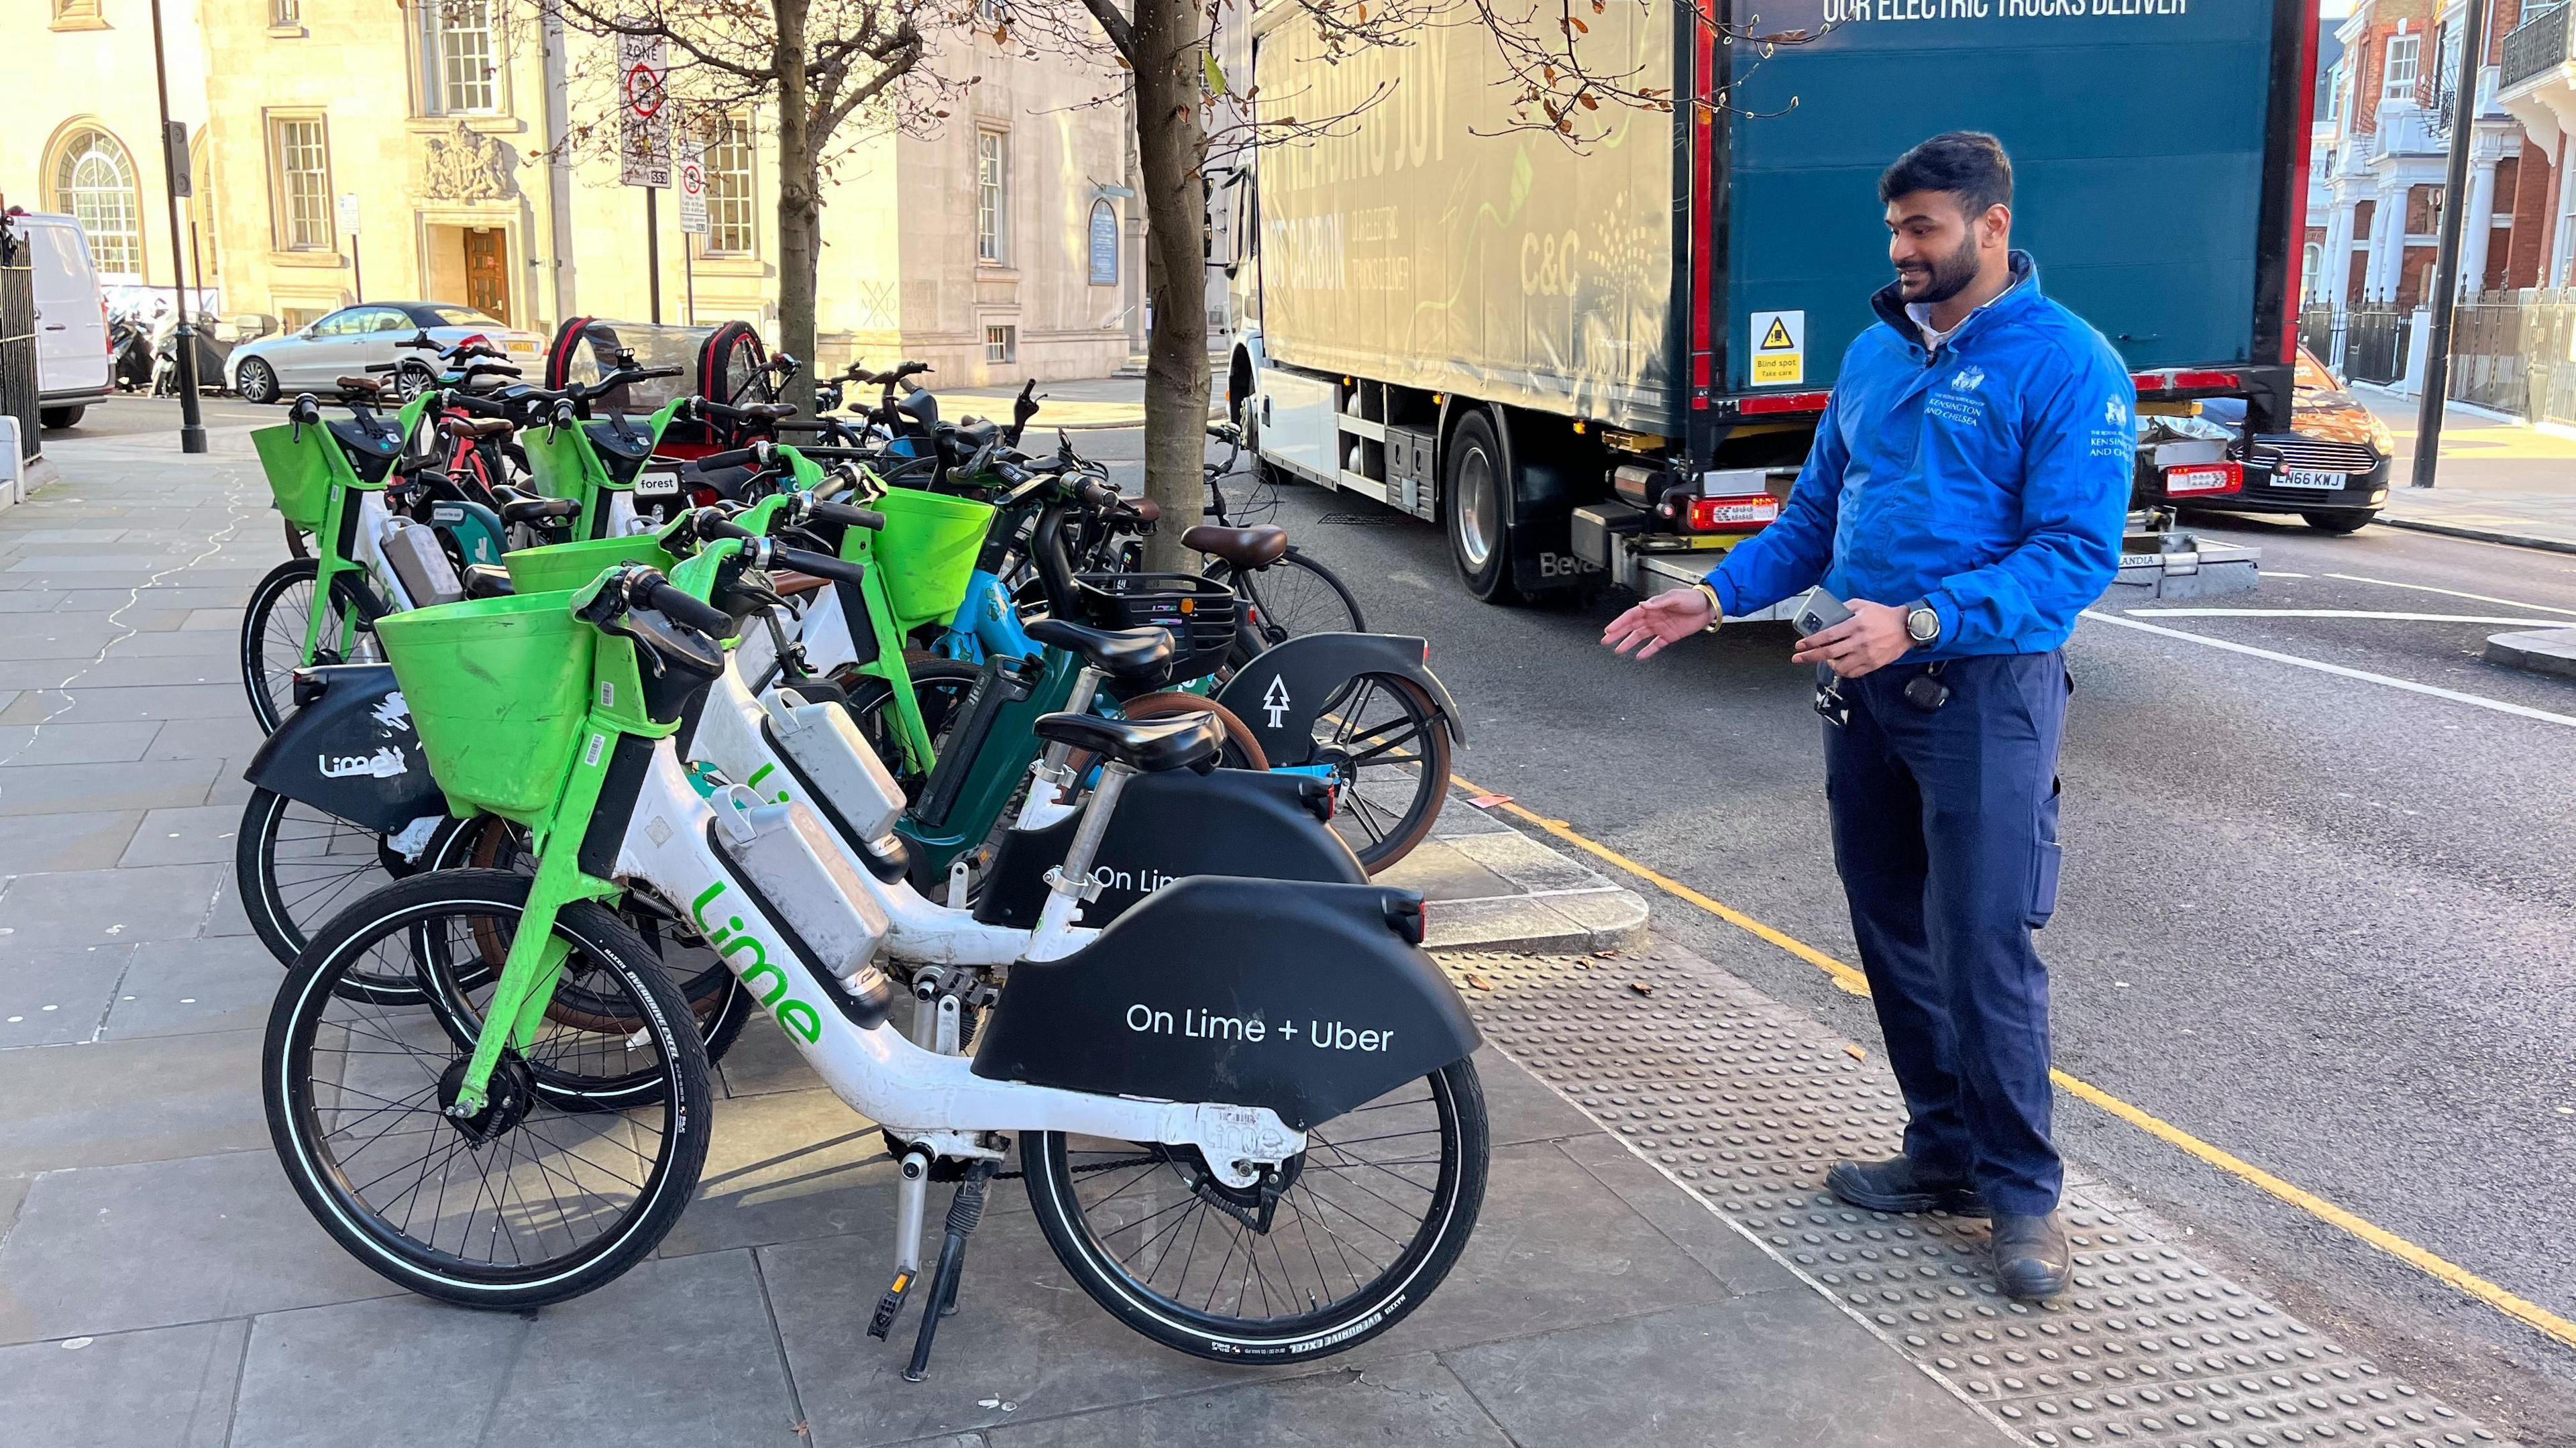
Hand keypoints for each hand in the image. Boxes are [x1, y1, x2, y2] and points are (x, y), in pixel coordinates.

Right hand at [1601, 589, 1714, 659]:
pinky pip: (1655, 645)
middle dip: (1618, 633)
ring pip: (1640, 636)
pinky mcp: (1669, 636)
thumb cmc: (1692, 599)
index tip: (1609, 630)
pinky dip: (1647, 650)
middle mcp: (1654, 617)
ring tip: (1618, 649)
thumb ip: (1659, 602)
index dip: (1619, 623)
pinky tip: (1639, 656)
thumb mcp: (1675, 597)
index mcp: (1652, 607)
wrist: (1708, 607)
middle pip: (1632, 626)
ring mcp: (1660, 627)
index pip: (1631, 616)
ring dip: (1629, 642)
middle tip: (1606, 640)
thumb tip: (1644, 604)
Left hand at [1790, 599, 1912, 677]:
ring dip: (1828, 665)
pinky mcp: (1873, 664)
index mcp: (1855, 625)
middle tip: (1797, 658)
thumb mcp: (1863, 605)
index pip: (1827, 636)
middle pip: (1828, 653)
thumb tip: (1830, 615)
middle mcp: (1859, 642)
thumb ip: (1845, 608)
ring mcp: (1866, 655)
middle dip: (1809, 656)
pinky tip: (1840, 665)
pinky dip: (1843, 671)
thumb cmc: (1884, 615)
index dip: (1811, 642)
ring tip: (1826, 660)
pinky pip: (1853, 673)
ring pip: (1840, 667)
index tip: (1799, 645)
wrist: (1907, 628)